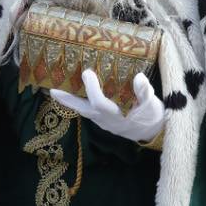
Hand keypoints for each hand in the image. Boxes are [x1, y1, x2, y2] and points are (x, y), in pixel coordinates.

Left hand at [50, 70, 165, 144]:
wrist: (152, 131)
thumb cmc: (151, 116)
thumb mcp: (152, 104)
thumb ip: (144, 92)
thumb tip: (139, 77)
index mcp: (118, 116)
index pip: (100, 103)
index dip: (92, 89)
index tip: (87, 73)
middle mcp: (106, 120)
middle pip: (84, 110)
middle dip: (69, 100)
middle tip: (53, 91)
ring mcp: (102, 121)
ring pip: (83, 111)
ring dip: (69, 101)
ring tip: (54, 90)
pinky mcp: (102, 119)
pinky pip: (86, 110)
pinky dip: (77, 102)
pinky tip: (70, 92)